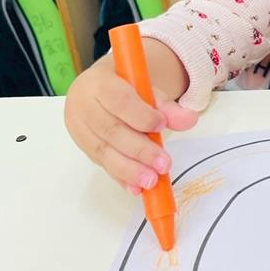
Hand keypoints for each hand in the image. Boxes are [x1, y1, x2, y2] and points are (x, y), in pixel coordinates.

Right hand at [64, 54, 196, 193]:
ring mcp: (80, 129)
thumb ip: (166, 105)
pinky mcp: (83, 148)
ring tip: (152, 181)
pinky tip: (136, 188)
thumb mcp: (146, 88)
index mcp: (99, 82)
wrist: (97, 89)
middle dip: (140, 150)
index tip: (162, 126)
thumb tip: (189, 119)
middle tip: (164, 164)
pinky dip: (122, 178)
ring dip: (130, 170)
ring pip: (104, 152)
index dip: (141, 116)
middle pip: (111, 131)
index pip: (119, 100)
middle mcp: (84, 106)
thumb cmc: (124, 86)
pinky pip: (103, 164)